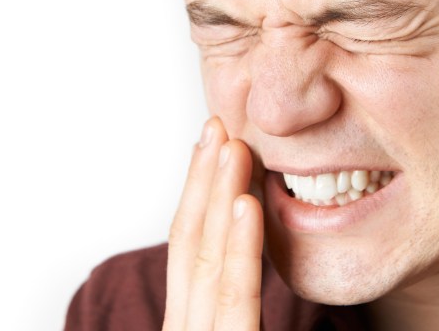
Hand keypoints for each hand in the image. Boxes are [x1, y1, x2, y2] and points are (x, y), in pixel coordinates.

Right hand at [162, 117, 263, 329]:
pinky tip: (248, 205)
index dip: (196, 194)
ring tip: (233, 148)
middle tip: (216, 127)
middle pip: (191, 244)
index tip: (211, 149)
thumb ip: (239, 310)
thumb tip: (250, 239)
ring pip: (209, 261)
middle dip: (202, 181)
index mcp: (192, 325)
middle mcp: (189, 329)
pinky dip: (241, 250)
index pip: (188, 250)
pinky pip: (235, 298)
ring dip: (219, 198)